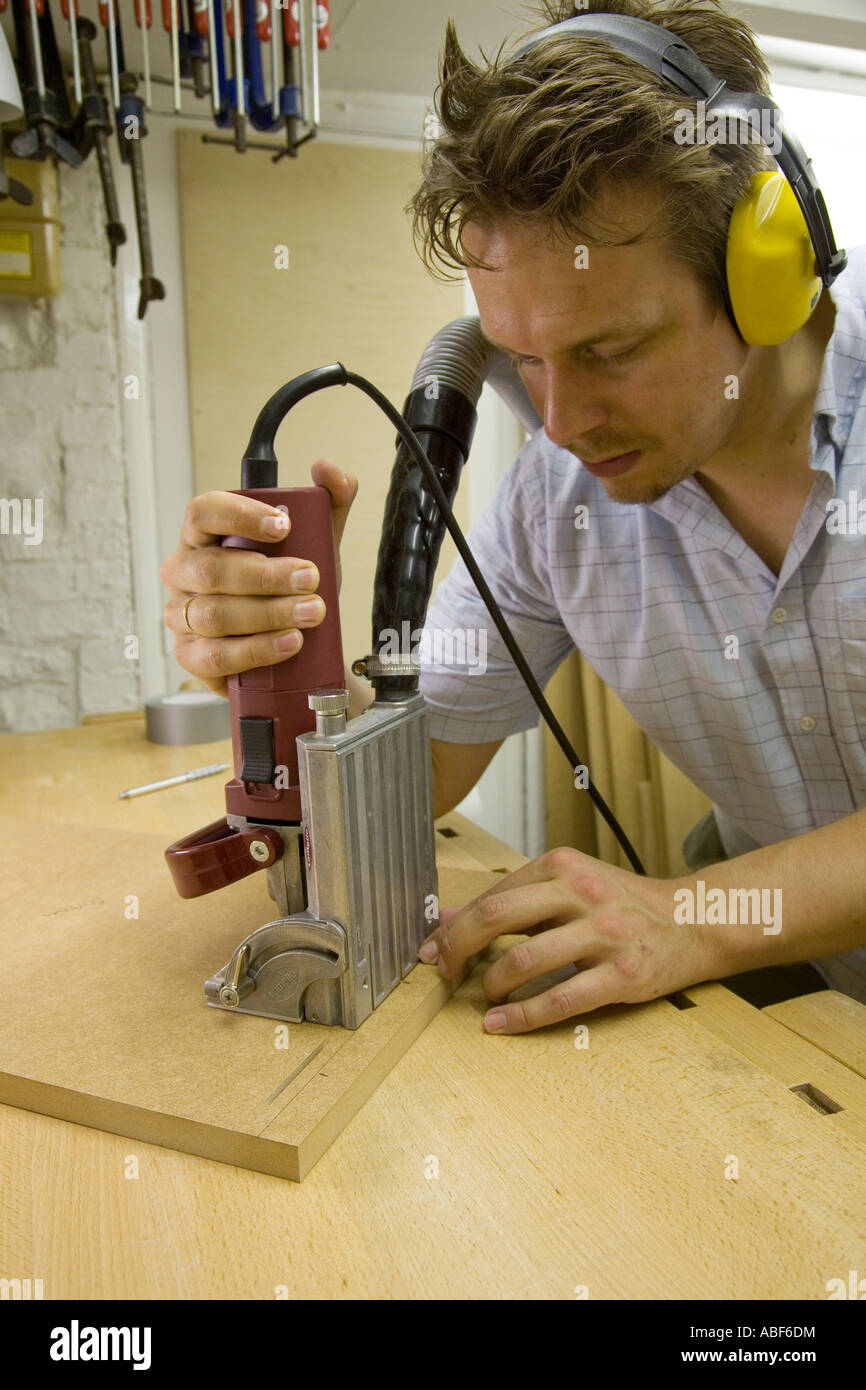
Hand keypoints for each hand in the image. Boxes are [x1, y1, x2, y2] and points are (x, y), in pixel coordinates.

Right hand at [160, 460, 357, 696]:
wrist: (293, 647)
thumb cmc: (288, 586)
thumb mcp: (314, 543)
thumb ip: (330, 501)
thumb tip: (327, 468)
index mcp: (203, 535)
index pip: (204, 512)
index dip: (240, 516)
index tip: (284, 525)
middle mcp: (184, 571)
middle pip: (214, 569)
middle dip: (268, 576)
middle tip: (311, 578)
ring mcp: (182, 615)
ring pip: (216, 614)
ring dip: (269, 614)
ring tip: (311, 613)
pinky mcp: (190, 655)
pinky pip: (218, 654)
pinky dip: (258, 649)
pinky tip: (289, 641)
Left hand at [419, 848, 716, 1032]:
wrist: (693, 921)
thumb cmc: (622, 905)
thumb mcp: (569, 886)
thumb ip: (514, 899)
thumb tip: (451, 917)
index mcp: (564, 866)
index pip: (494, 895)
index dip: (455, 924)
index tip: (434, 947)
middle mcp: (582, 894)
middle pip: (497, 917)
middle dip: (459, 947)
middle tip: (445, 970)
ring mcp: (604, 935)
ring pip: (524, 961)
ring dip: (492, 984)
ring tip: (486, 995)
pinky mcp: (622, 975)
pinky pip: (559, 1000)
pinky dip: (520, 1017)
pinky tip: (500, 1024)